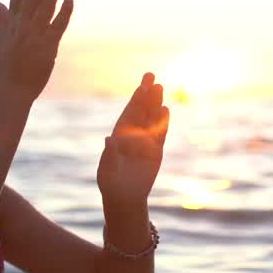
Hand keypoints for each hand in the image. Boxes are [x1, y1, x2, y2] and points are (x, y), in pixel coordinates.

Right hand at [0, 0, 73, 100]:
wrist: (12, 90)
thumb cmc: (9, 66)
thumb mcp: (3, 38)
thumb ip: (2, 18)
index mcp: (12, 22)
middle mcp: (23, 25)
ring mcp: (36, 35)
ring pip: (45, 4)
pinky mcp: (48, 46)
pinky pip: (57, 26)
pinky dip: (64, 12)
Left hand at [97, 73, 169, 209]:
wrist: (125, 197)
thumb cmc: (111, 183)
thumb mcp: (107, 170)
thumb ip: (109, 155)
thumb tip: (108, 139)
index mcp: (119, 135)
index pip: (129, 113)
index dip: (135, 99)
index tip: (141, 85)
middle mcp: (132, 135)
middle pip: (141, 110)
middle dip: (146, 93)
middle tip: (151, 75)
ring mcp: (145, 141)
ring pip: (151, 118)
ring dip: (155, 103)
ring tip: (160, 86)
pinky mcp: (155, 150)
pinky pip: (160, 133)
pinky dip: (163, 122)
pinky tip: (165, 109)